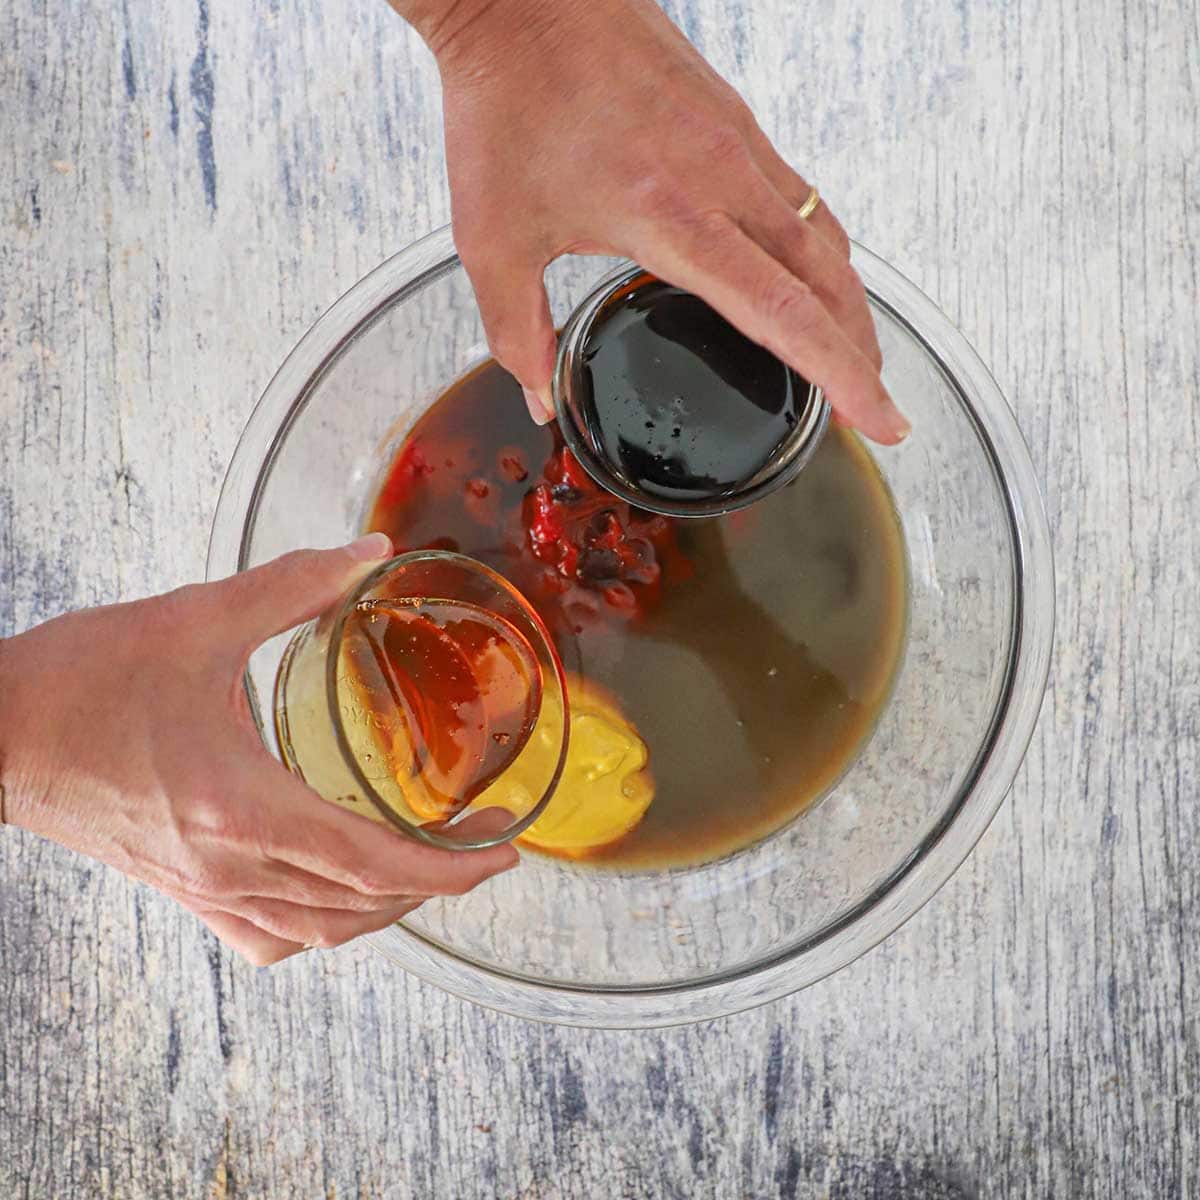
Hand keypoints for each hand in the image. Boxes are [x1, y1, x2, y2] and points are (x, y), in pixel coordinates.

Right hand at [0, 534, 517, 965]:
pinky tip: (335, 895)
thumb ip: (292, 584)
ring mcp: (202, 886)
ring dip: (385, 909)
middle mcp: (230, 863)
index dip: (452, 866)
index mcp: (244, 805)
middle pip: (360, 905)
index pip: (376, 863)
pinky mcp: (179, 887)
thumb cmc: (80, 680)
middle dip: (436, 884)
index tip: (504, 849)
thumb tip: (368, 553)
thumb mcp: (196, 617)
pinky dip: (320, 924)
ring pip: (319, 931)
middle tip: (484, 845)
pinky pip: (267, 934)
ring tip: (427, 868)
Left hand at [395, 0, 906, 441]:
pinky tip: (813, 278)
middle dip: (861, 354)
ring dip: (849, 304)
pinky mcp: (734, 119)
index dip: (841, 375)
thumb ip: (517, 334)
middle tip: (877, 409)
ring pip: (824, 237)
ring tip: (854, 356)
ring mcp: (737, 143)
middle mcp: (722, 178)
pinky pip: (801, 196)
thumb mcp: (491, 242)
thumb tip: (541, 398)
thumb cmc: (504, 108)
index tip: (882, 419)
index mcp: (671, 217)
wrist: (519, 0)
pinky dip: (821, 251)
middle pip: (827, 282)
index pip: (784, 312)